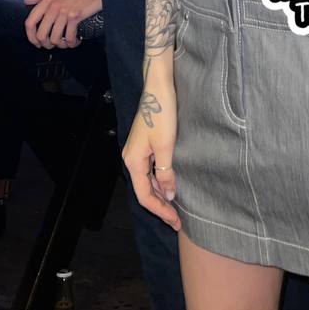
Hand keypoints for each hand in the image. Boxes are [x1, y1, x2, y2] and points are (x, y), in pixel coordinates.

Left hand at [23, 0, 101, 48]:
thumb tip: (27, 2)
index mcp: (46, 1)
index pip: (30, 22)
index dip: (31, 36)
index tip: (36, 42)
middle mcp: (53, 7)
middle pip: (41, 34)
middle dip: (46, 44)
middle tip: (53, 45)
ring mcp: (63, 12)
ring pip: (55, 38)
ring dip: (61, 45)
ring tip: (66, 43)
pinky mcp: (75, 17)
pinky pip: (69, 37)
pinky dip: (72, 43)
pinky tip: (75, 41)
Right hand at [122, 79, 179, 231]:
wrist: (158, 88)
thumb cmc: (162, 115)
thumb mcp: (166, 146)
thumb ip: (166, 173)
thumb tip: (169, 195)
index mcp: (133, 161)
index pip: (144, 195)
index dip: (160, 210)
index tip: (175, 221)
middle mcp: (131, 158)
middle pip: (144, 189)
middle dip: (160, 206)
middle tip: (177, 220)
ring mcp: (137, 151)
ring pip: (147, 180)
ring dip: (160, 194)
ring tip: (175, 208)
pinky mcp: (144, 144)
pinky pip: (150, 170)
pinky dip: (159, 181)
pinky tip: (170, 186)